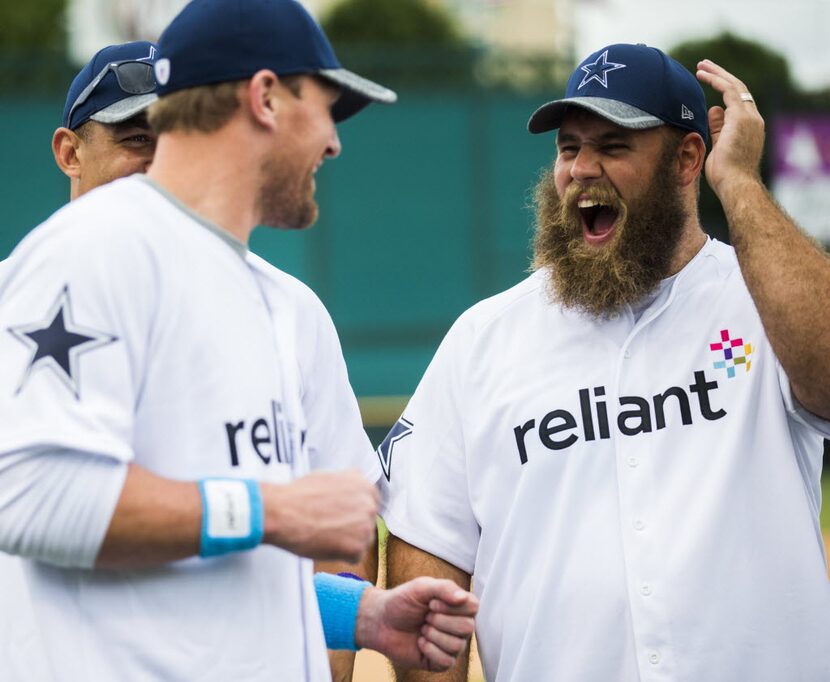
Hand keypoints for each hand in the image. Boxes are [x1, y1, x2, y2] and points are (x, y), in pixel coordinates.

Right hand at [263, 470, 378, 561]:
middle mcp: (369, 505)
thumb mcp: (329, 476)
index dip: (355, 510)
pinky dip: (341, 555)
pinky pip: (355, 557)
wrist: (283, 512)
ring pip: (363, 540)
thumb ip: (348, 483)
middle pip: (368, 521)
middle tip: (331, 527)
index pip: (371, 501)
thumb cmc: (299, 495)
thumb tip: (352, 485)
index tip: (343, 515)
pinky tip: (325, 545)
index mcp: (364, 485)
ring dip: (348, 541)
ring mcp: (366, 527)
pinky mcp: (357, 548)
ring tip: (324, 535)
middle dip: (353, 526)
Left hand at [354, 577, 478, 671]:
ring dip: (433, 635)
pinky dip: (430, 650)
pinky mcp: (440, 662)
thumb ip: (444, 588)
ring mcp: (451, 645)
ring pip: (457, 646)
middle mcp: (458, 626)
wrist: (381, 621)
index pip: (474, 607)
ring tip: (422, 629)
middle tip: (425, 617)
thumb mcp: (421, 587)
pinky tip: (420, 642)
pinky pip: (446, 661)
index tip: (431, 603)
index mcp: (457, 605)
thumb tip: (463, 598)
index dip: (452, 607)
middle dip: (441, 621)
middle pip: (468, 628)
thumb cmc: (402, 601)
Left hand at [695, 59, 765, 197]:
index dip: (724, 89)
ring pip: (735, 86)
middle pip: (739, 89)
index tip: (710, 80)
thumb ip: (719, 127)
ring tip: (701, 66)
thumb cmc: (726, 174)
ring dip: (717, 74)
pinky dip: (716, 81)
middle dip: (721, 75)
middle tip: (704, 66)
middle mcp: (753, 119)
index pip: (738, 101)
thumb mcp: (720, 146)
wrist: (736, 184)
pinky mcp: (741, 118)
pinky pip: (729, 92)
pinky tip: (703, 76)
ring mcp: (749, 117)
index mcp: (750, 126)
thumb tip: (714, 110)